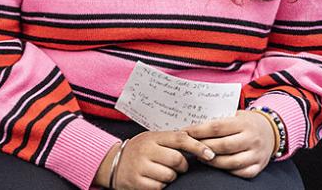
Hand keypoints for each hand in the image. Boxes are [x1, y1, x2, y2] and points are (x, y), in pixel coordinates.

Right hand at [93, 130, 214, 189]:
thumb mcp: (153, 139)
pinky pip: (159, 187)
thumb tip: (200, 140)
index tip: (210, 154)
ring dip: (171, 177)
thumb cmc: (138, 150)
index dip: (198, 147)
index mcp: (153, 137)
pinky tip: (154, 180)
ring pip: (169, 175)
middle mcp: (146, 150)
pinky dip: (160, 185)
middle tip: (177, 166)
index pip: (181, 139)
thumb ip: (172, 139)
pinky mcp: (136, 182)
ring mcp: (140, 167)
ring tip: (162, 172)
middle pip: (177, 160)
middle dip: (182, 166)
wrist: (111, 162)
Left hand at [184, 110, 275, 178]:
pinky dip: (226, 171)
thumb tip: (194, 124)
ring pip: (229, 162)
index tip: (185, 132)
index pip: (217, 127)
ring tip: (200, 157)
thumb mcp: (237, 115)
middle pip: (222, 146)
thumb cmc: (247, 122)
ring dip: (211, 161)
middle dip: (202, 147)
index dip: (198, 131)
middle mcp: (252, 138)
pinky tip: (217, 165)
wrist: (271, 130)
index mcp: (244, 122)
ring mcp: (256, 154)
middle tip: (190, 147)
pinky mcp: (258, 166)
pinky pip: (240, 173)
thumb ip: (219, 119)